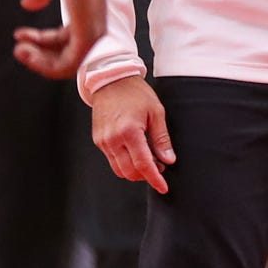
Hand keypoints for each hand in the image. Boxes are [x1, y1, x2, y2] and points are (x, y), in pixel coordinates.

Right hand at [12, 0, 103, 79]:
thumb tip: (26, 4)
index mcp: (87, 19)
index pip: (64, 41)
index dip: (39, 41)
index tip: (19, 35)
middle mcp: (93, 31)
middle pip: (63, 56)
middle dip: (38, 55)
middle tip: (17, 49)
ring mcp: (92, 36)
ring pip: (64, 65)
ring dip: (39, 62)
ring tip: (19, 51)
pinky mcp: (87, 38)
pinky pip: (67, 65)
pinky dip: (45, 63)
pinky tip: (27, 51)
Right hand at [91, 75, 173, 192]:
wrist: (110, 80)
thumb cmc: (135, 92)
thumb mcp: (156, 112)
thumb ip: (161, 138)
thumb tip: (168, 160)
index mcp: (129, 131)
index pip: (143, 164)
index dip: (154, 179)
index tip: (163, 187)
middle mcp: (113, 139)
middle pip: (130, 172)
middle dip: (146, 175)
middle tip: (160, 166)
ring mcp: (103, 141)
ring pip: (119, 170)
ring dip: (135, 171)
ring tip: (148, 159)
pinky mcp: (98, 140)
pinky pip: (112, 160)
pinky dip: (125, 162)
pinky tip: (135, 152)